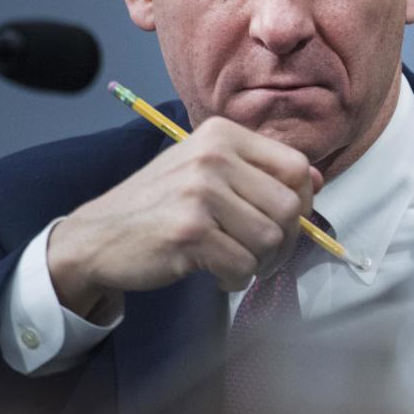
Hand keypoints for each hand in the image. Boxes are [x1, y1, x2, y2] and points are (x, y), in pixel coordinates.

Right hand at [45, 116, 322, 317]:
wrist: (98, 235)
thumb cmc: (161, 204)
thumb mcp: (207, 169)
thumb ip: (258, 170)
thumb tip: (315, 180)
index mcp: (222, 135)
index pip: (296, 165)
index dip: (302, 200)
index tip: (286, 220)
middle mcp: (213, 156)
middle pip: (288, 207)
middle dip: (285, 240)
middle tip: (262, 254)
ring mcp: (201, 193)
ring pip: (271, 239)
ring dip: (260, 263)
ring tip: (236, 261)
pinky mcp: (190, 231)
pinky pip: (243, 265)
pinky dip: (237, 278)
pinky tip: (217, 272)